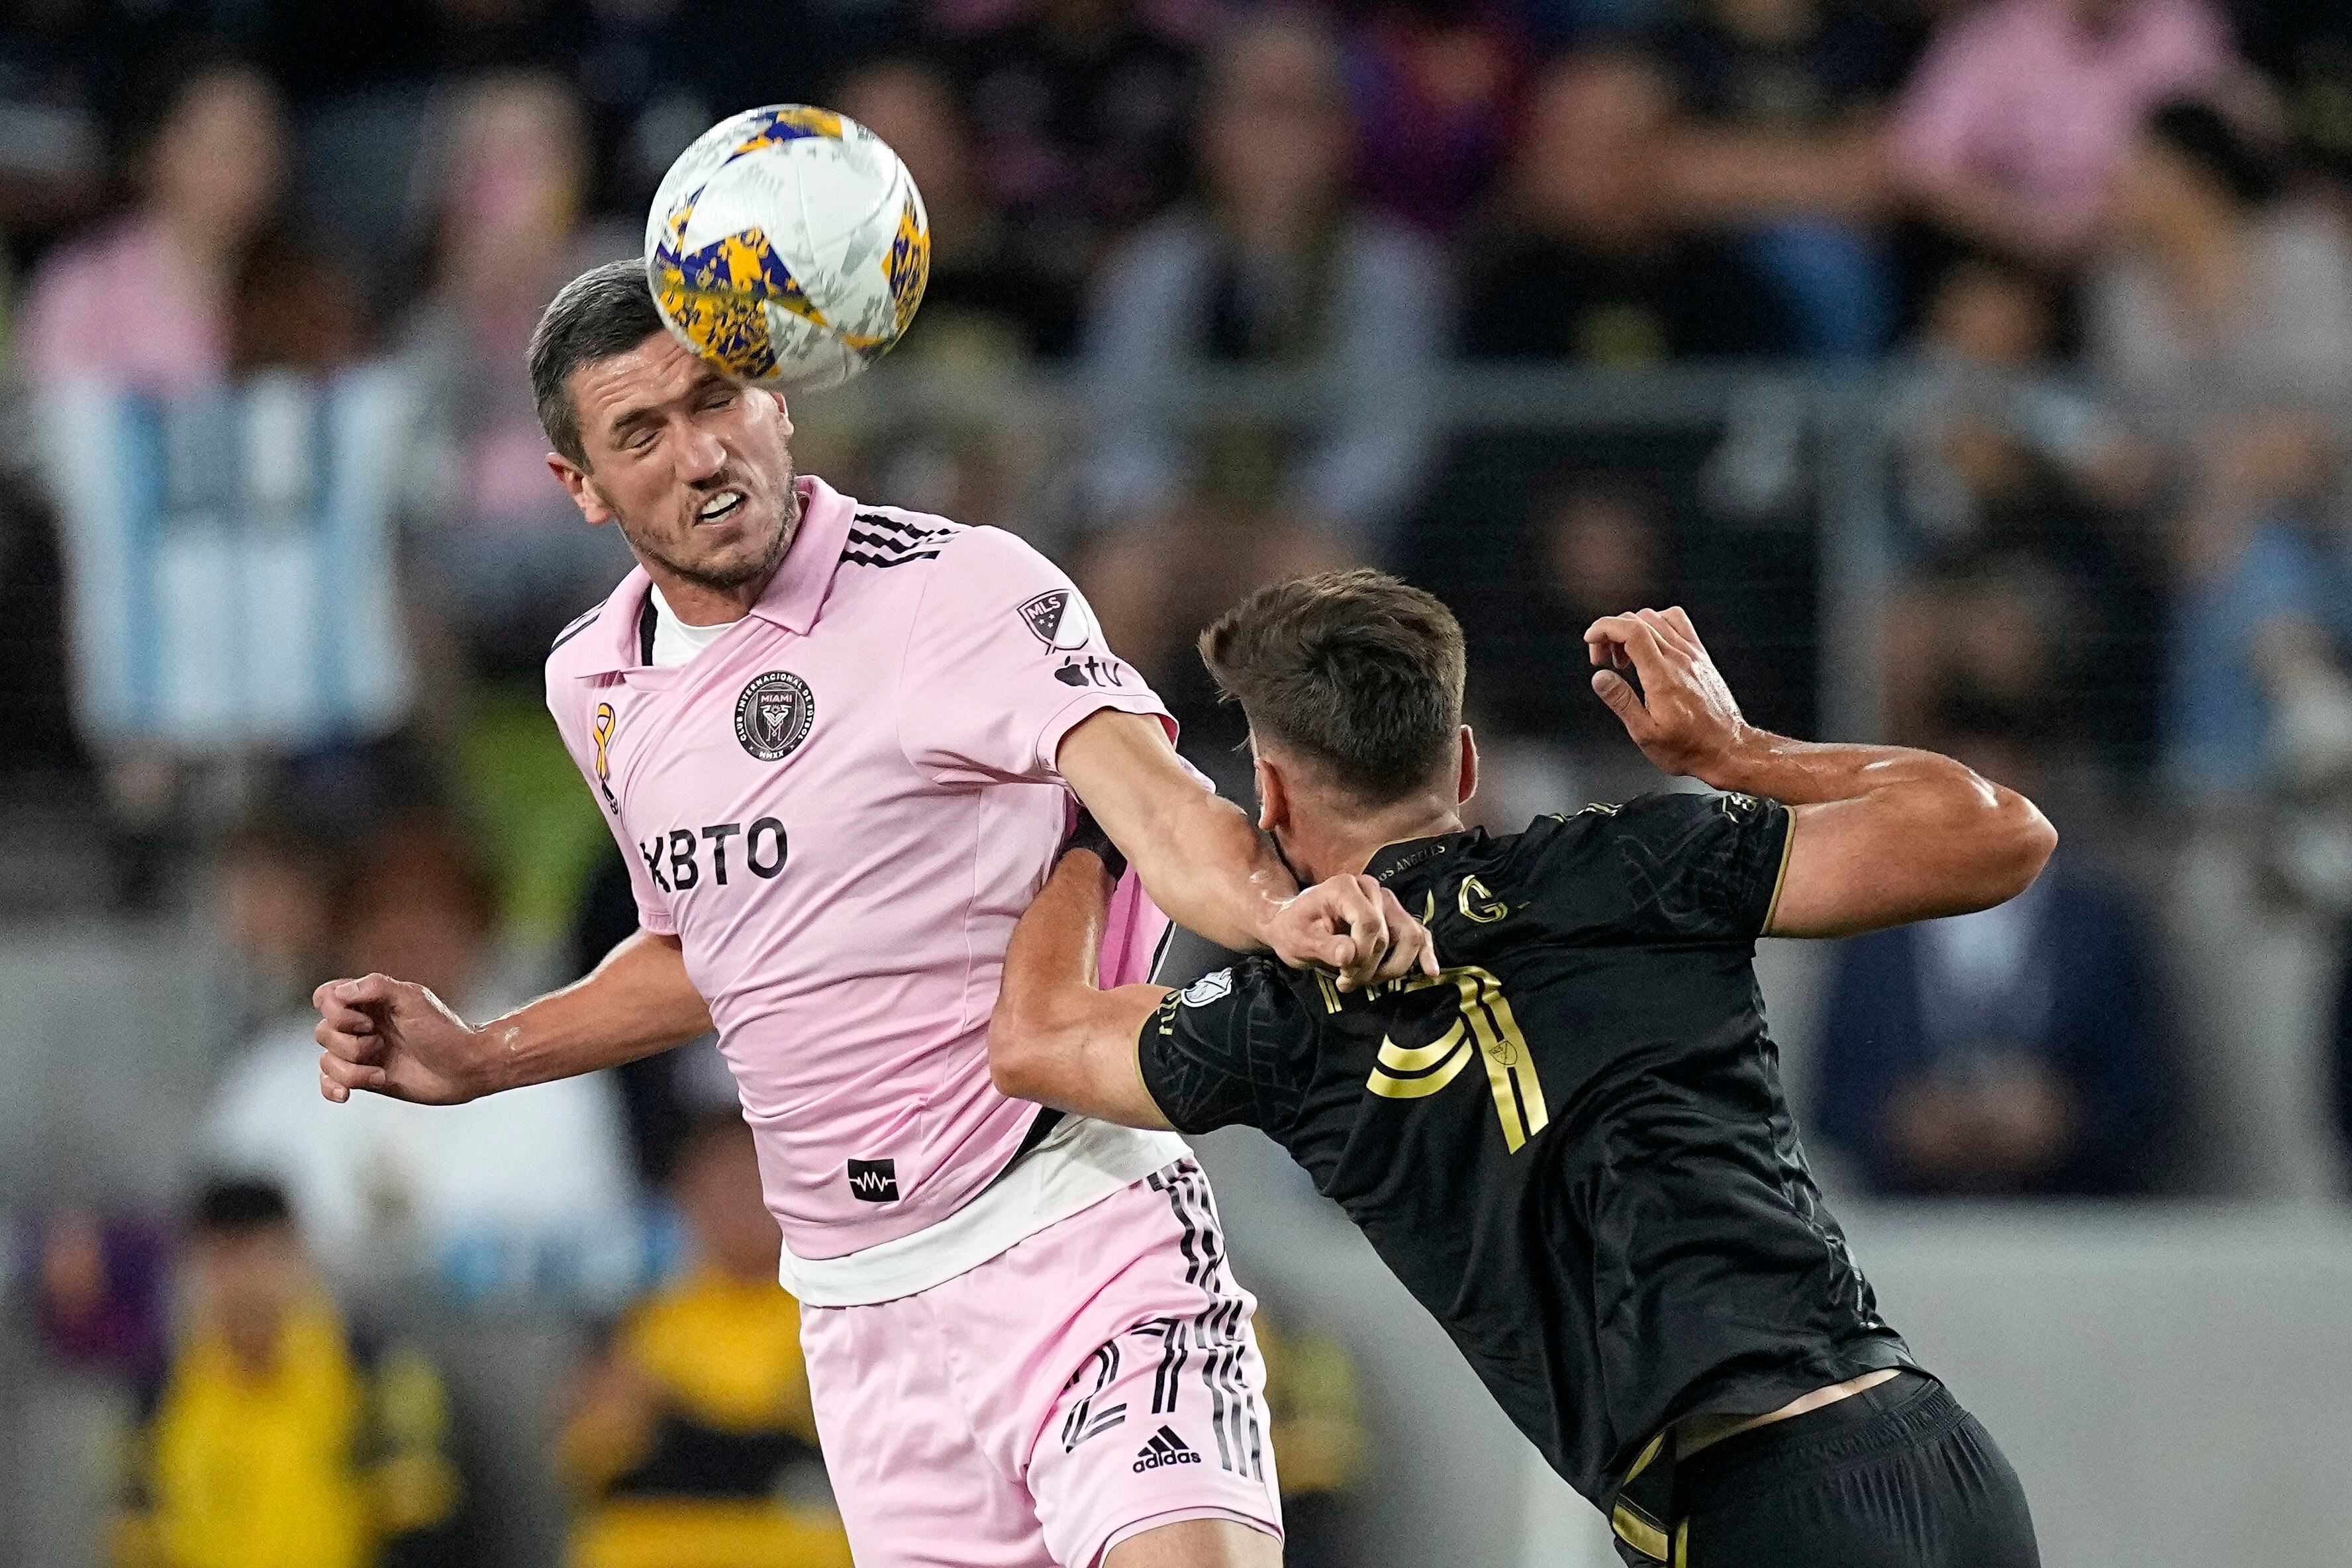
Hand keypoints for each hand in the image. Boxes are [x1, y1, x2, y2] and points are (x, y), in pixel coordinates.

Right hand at [312, 974, 491, 1105]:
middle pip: (323, 1032)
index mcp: (370, 1001)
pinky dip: (332, 1088)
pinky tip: (346, 1095)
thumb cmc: (443, 1030)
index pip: (325, 997)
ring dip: (351, 1070)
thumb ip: (376, 986)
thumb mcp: (413, 999)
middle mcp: (361, 1025)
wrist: (464, 1069)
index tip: (367, 1019)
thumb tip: (338, 993)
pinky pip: (328, 1082)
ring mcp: (362, 1053)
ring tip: (382, 1072)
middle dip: (349, 1044)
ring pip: (326, 1060)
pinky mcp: (364, 1078)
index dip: (336, 1011)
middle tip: (381, 1044)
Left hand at [1268, 875, 1440, 990]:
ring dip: (1392, 967)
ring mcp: (1387, 902)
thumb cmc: (1294, 930)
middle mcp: (1371, 889)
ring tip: (1364, 980)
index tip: (1343, 973)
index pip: (1369, 923)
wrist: (1293, 924)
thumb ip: (1326, 947)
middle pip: (1390, 934)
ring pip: (1410, 936)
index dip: (1362, 954)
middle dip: (1372, 967)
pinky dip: (1425, 953)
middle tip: (1347, 982)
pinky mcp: (1395, 918)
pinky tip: (1430, 971)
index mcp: (1345, 887)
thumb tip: (1350, 955)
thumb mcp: (1299, 941)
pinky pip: (1418, 934)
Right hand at [1585, 607, 1747, 783]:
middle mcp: (1678, 659)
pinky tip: (1650, 644)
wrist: (1727, 749)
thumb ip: (1621, 701)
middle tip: (1603, 660)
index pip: (1631, 630)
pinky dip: (1656, 623)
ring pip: (1656, 618)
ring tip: (1624, 657)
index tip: (1590, 639)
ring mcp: (1692, 654)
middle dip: (1611, 633)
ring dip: (1631, 628)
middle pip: (1639, 620)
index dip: (1604, 627)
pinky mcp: (1700, 655)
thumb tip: (1600, 678)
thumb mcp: (1645, 734)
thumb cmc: (1689, 747)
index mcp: (1662, 677)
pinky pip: (1677, 622)